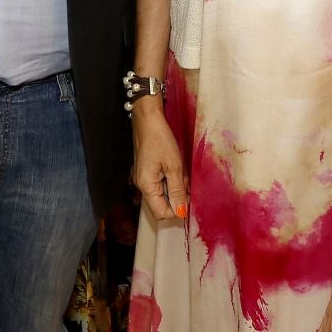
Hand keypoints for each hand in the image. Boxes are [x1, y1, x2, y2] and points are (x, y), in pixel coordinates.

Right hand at [129, 97, 187, 222]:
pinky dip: (170, 180)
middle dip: (177, 197)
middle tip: (186, 181)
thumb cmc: (160, 139)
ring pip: (162, 194)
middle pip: (161, 204)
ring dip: (175, 187)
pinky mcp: (145, 171)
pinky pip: (159, 184)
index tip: (190, 199)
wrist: (148, 119)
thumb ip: (178, 191)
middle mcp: (141, 185)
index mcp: (146, 186)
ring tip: (181, 171)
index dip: (177, 211)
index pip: (161, 213)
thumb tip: (181, 213)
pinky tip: (175, 168)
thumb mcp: (174, 166)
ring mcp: (142, 178)